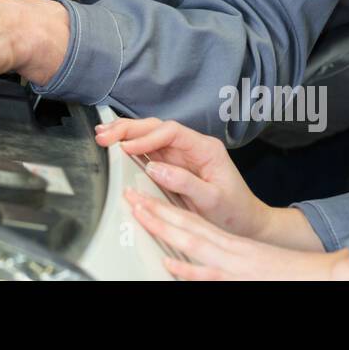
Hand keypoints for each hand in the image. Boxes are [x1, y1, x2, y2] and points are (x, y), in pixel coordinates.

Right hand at [96, 117, 274, 239]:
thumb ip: (185, 182)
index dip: (146, 138)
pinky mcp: (174, 165)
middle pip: (156, 127)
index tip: (127, 148)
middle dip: (128, 129)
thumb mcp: (213, 199)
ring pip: (149, 135)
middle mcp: (192, 146)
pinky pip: (149, 150)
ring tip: (102, 134)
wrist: (246, 222)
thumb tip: (154, 167)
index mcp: (205, 148)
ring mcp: (181, 154)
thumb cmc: (235, 211)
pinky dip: (130, 146)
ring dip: (125, 133)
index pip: (171, 132)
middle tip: (104, 135)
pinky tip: (116, 144)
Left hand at [126, 189, 348, 279]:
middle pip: (186, 225)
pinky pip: (211, 275)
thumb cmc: (283, 273)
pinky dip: (190, 269)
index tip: (140, 198)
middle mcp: (229, 250)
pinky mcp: (240, 279)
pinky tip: (170, 265)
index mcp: (229, 244)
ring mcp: (233, 265)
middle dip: (155, 211)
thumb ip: (221, 255)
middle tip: (130, 197)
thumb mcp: (247, 260)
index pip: (190, 220)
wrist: (321, 276)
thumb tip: (189, 259)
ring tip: (141, 215)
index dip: (163, 208)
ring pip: (194, 242)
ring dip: (166, 228)